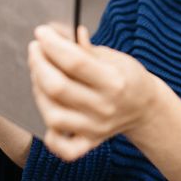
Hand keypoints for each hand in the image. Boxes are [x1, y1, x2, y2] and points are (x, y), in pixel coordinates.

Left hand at [28, 24, 157, 160]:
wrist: (145, 107)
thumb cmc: (127, 76)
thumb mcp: (113, 56)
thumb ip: (84, 48)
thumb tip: (57, 33)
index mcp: (114, 81)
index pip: (75, 61)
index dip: (53, 44)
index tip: (42, 32)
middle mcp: (104, 108)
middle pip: (58, 88)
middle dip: (39, 64)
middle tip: (36, 49)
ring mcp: (95, 128)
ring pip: (53, 115)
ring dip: (38, 90)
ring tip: (39, 73)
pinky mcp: (88, 142)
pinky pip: (63, 148)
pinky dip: (50, 133)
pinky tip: (48, 110)